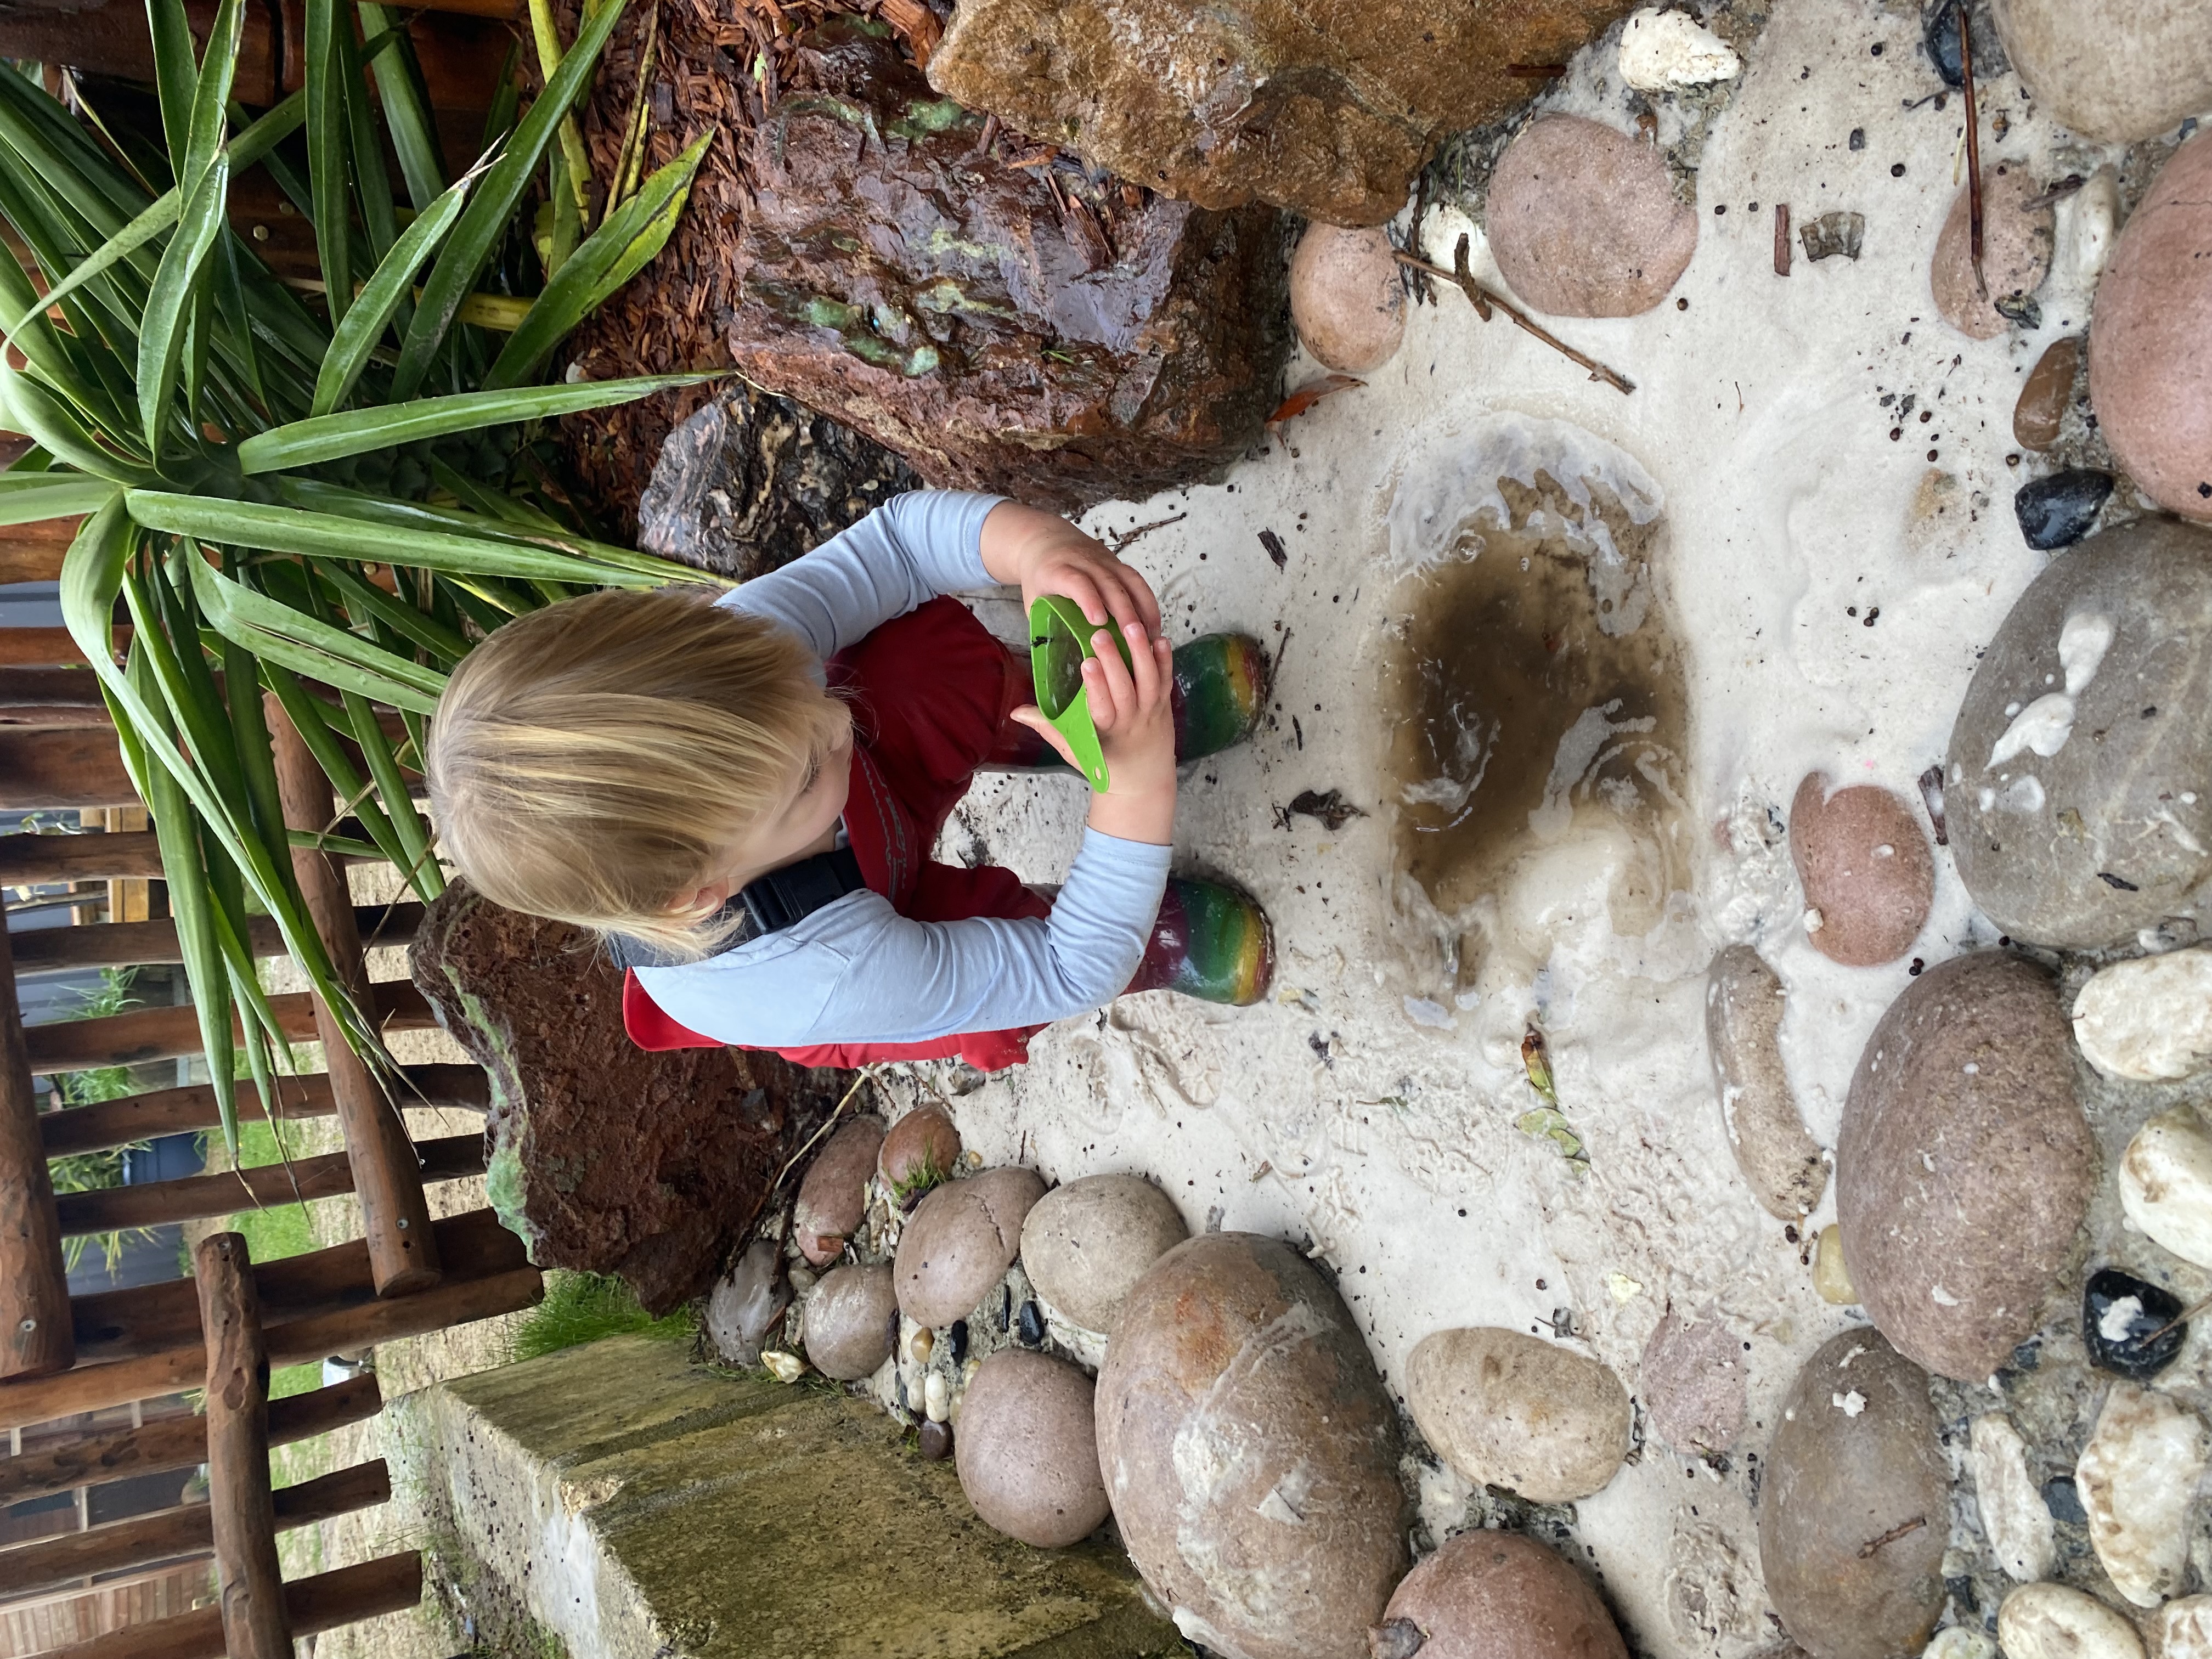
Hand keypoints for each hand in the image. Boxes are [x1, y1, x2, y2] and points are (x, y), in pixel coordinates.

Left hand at [978, 502, 1163, 640]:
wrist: (1047, 540)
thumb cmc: (1040, 577)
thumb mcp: (1034, 600)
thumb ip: (1045, 624)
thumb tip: (1057, 664)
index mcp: (1059, 570)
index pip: (1077, 582)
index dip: (1089, 600)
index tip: (1098, 621)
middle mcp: (1085, 562)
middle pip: (1110, 584)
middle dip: (1124, 611)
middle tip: (1134, 639)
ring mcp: (1106, 562)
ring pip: (1130, 583)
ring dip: (1143, 610)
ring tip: (1150, 638)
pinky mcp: (1119, 565)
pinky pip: (1138, 583)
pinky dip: (1148, 604)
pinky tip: (1153, 626)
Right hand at [1011, 621, 1177, 844]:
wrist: (1144, 781)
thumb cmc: (1105, 764)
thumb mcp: (1074, 751)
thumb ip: (1048, 728)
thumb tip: (1016, 712)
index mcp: (1105, 732)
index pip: (1101, 707)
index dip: (1096, 685)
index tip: (1087, 662)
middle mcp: (1130, 721)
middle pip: (1125, 689)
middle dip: (1114, 661)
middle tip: (1101, 634)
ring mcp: (1150, 712)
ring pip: (1149, 681)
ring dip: (1141, 653)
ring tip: (1131, 627)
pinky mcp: (1164, 705)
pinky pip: (1167, 681)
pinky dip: (1165, 661)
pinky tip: (1160, 639)